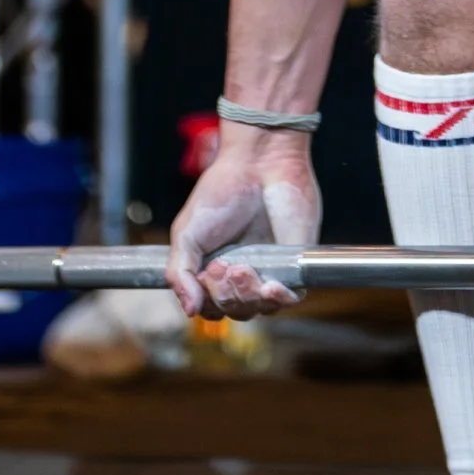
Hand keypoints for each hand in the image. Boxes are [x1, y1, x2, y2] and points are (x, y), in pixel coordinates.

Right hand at [166, 130, 319, 319]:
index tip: (206, 272)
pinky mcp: (294, 263)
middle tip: (223, 265)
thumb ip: (180, 273)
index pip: (210, 308)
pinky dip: (279, 299)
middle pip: (234, 311)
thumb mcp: (187, 233)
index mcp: (215, 271)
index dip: (207, 301)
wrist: (259, 163)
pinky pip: (290, 298)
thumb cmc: (222, 192)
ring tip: (242, 267)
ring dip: (247, 295)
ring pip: (260, 308)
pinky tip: (269, 287)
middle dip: (225, 295)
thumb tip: (190, 311)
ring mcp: (270, 270)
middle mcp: (243, 275)